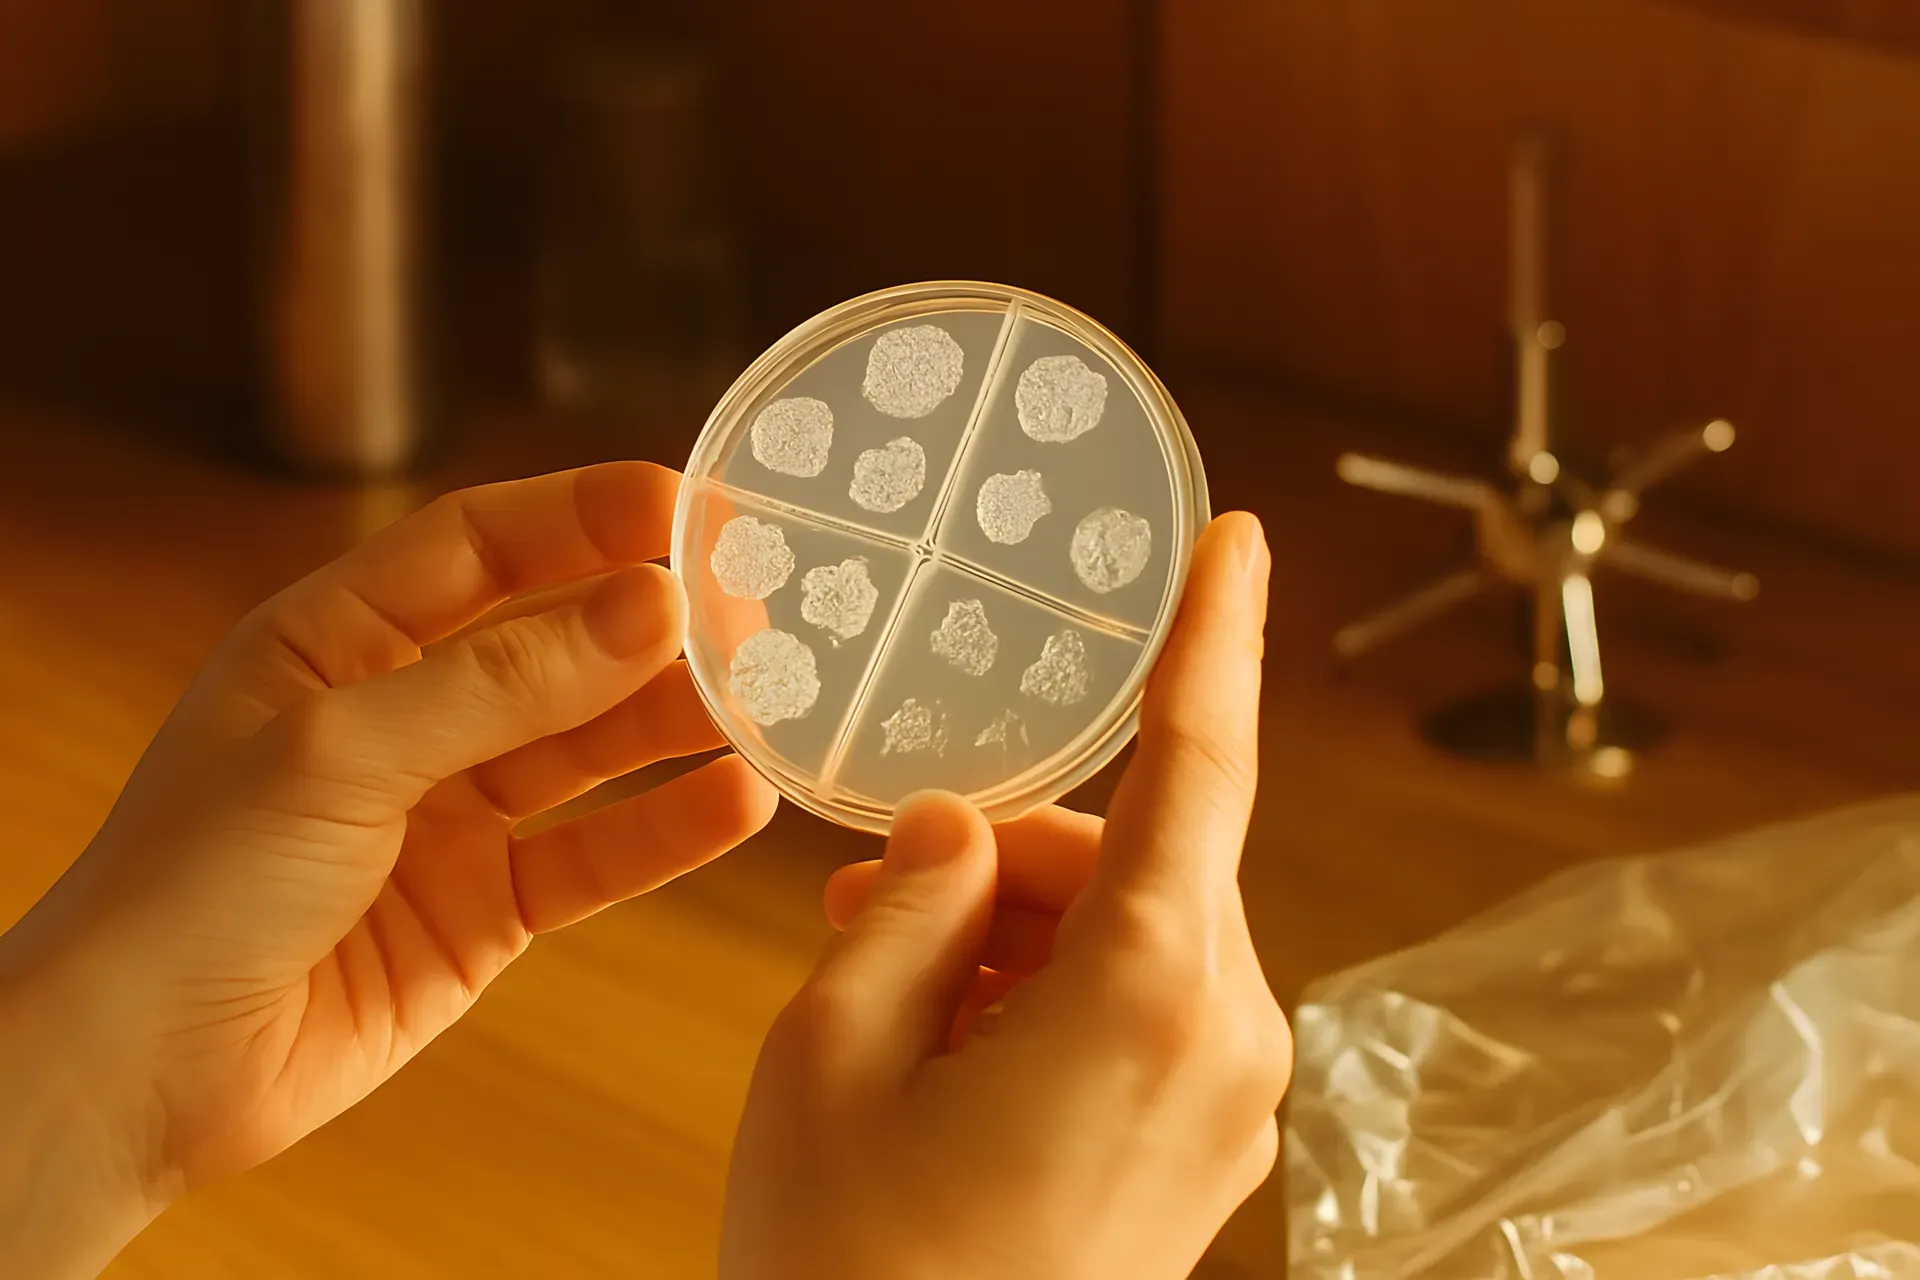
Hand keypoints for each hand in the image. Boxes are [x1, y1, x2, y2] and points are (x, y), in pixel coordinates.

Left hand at [0, 463, 776, 1277]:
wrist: (137, 1076)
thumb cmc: (190, 887)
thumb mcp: (339, 751)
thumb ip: (501, 682)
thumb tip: (647, 608)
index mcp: (336, 642)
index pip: (479, 547)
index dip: (580, 517)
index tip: (684, 503)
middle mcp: (403, 717)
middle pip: (553, 645)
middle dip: (652, 625)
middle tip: (755, 608)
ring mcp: (451, 816)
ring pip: (590, 750)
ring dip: (676, 723)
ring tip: (770, 698)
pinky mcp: (489, 911)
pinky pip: (596, 856)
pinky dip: (668, 831)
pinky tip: (739, 801)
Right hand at [721, 512, 1288, 1279]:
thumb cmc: (849, 1270)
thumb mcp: (831, 1050)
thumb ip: (910, 900)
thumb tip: (961, 824)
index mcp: (1152, 996)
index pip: (1201, 766)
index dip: (1214, 636)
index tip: (1237, 538)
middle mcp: (1227, 1041)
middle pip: (1136, 857)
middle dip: (1009, 852)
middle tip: (870, 896)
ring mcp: (1228, 1102)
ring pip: (1132, 929)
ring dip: (1015, 926)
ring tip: (885, 988)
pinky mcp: (1206, 1144)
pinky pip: (1142, 1003)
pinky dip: (1048, 985)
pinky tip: (943, 1036)